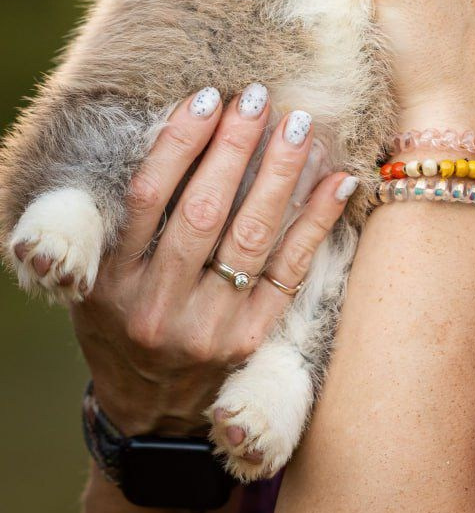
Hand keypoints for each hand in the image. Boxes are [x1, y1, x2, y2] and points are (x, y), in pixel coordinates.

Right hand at [70, 87, 354, 435]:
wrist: (149, 415)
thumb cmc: (122, 323)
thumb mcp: (99, 280)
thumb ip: (122, 222)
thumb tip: (180, 130)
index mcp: (110, 283)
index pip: (148, 196)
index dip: (179, 142)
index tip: (208, 97)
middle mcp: (158, 307)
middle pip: (204, 211)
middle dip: (235, 148)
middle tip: (260, 98)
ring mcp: (208, 328)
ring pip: (252, 237)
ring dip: (280, 175)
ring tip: (299, 125)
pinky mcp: (250, 341)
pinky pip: (290, 271)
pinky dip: (316, 222)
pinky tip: (338, 180)